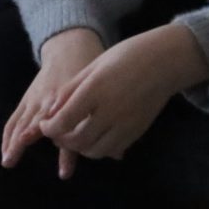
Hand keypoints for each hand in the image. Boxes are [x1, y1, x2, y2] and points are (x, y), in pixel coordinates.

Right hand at [1, 28, 104, 176]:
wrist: (69, 47)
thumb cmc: (89, 71)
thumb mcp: (97, 91)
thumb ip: (104, 127)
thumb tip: (119, 156)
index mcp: (65, 96)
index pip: (57, 116)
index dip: (55, 131)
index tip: (52, 147)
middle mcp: (46, 98)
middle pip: (32, 121)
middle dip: (22, 141)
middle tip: (12, 159)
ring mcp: (33, 99)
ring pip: (19, 122)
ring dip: (12, 143)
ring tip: (7, 161)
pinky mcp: (26, 100)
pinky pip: (14, 120)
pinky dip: (8, 136)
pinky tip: (6, 153)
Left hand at [39, 23, 208, 176]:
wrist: (163, 61)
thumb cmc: (125, 57)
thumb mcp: (92, 67)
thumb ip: (70, 91)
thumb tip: (50, 113)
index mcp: (95, 90)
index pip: (64, 121)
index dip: (49, 128)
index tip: (44, 125)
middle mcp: (111, 111)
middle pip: (77, 140)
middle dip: (61, 140)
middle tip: (56, 133)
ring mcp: (126, 124)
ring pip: (95, 151)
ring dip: (79, 148)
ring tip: (74, 136)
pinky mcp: (137, 132)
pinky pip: (113, 150)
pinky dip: (99, 149)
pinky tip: (95, 137)